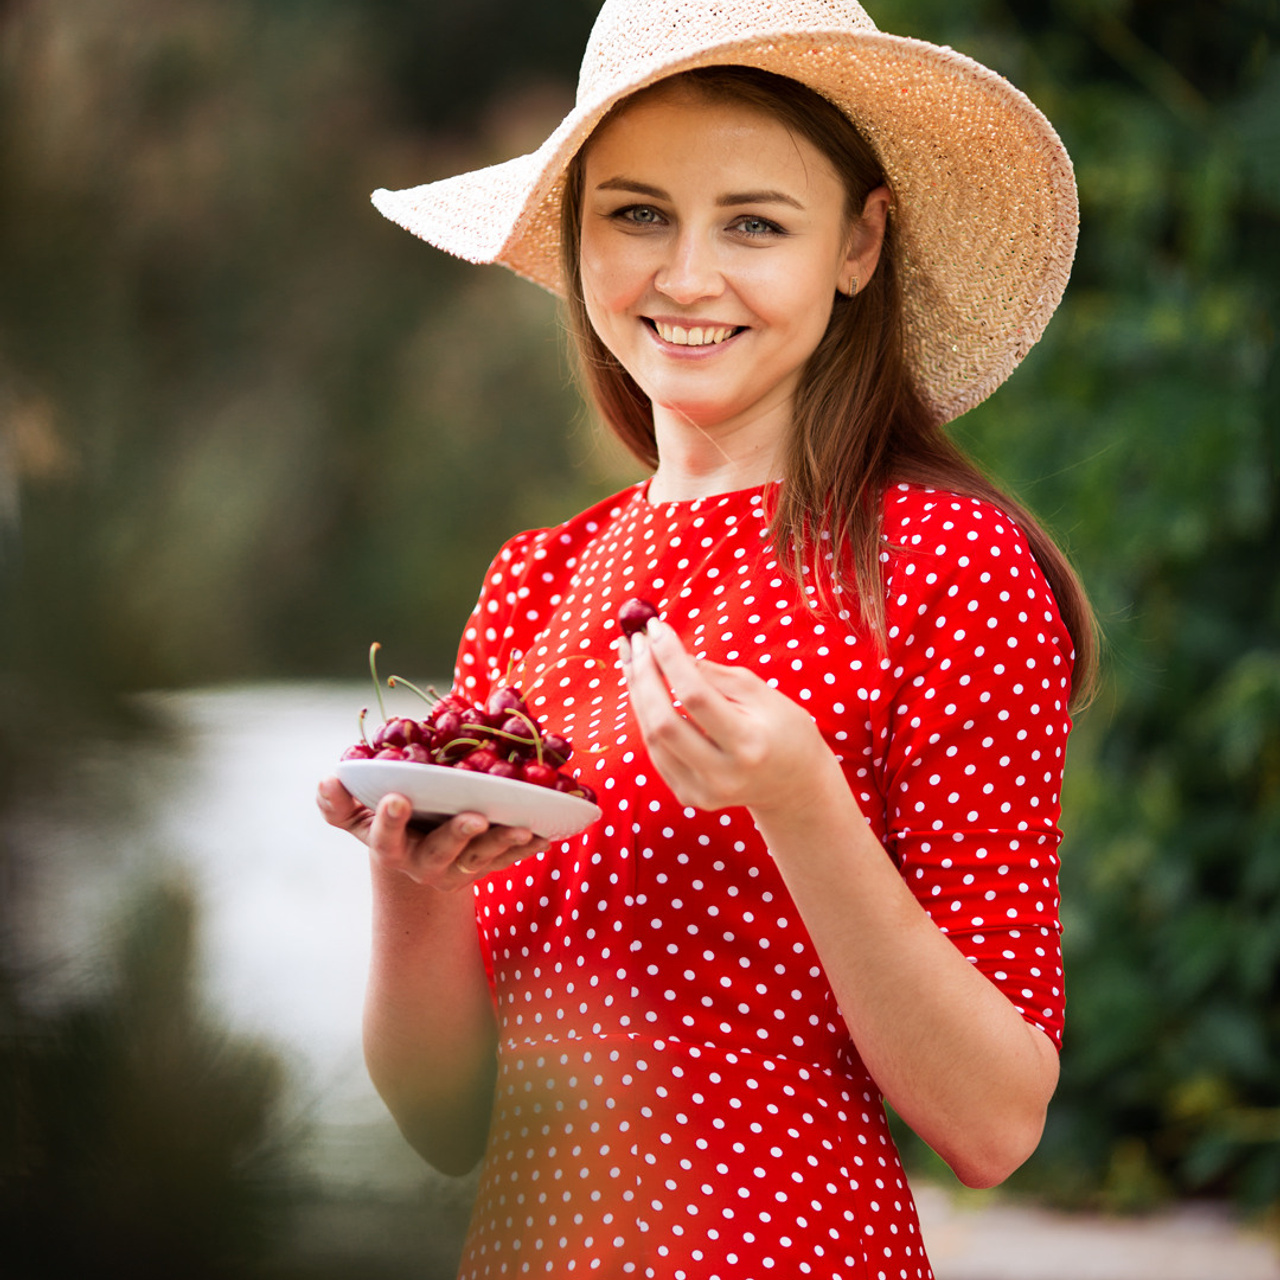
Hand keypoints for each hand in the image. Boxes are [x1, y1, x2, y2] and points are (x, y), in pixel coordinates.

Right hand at [316, 776, 548, 889]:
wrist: (418, 858)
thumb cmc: (387, 822)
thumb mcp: (358, 814)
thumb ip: (339, 801)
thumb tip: (329, 778)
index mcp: (390, 846)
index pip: (384, 837)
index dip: (389, 820)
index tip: (397, 798)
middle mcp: (424, 863)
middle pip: (440, 853)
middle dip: (456, 835)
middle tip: (473, 817)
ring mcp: (458, 869)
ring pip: (481, 858)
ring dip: (501, 842)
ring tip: (521, 825)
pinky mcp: (487, 868)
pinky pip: (511, 859)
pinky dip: (529, 845)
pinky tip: (547, 830)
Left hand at [619, 618, 838, 817]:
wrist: (795, 784)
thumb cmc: (784, 730)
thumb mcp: (761, 693)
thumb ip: (713, 675)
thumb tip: (668, 651)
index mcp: (749, 744)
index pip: (696, 696)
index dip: (670, 659)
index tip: (656, 627)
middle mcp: (723, 774)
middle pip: (664, 723)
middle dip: (644, 676)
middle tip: (636, 641)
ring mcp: (702, 790)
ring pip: (652, 738)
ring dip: (637, 693)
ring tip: (633, 657)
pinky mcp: (688, 796)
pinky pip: (656, 752)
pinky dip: (646, 717)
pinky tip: (642, 688)